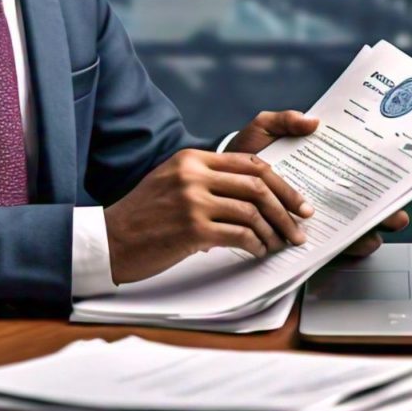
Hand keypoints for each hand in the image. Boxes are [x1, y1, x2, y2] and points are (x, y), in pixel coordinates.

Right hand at [104, 149, 313, 284]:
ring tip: (281, 243)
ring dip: (274, 231)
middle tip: (300, 225)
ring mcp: (193, 201)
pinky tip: (258, 251)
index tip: (296, 200)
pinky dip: (256, 245)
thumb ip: (205, 178)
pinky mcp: (193, 229)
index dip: (280, 182)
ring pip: (252, 211)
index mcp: (192, 159)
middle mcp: (194, 174)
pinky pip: (240, 235)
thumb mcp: (171, 181)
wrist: (111, 239)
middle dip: (286, 206)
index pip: (249, 163)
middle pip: (257, 185)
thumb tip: (249, 192)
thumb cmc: (143, 215)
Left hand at [225, 110, 410, 259]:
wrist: (218, 179)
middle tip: (395, 216)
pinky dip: (333, 250)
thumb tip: (311, 121)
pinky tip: (337, 247)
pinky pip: (322, 250)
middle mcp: (324, 196)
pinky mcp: (298, 237)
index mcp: (323, 168)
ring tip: (368, 235)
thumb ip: (284, 121)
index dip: (382, 179)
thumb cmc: (246, 152)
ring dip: (364, 236)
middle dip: (385, 214)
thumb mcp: (264, 129)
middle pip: (365, 209)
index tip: (394, 181)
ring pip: (351, 234)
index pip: (360, 175)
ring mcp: (314, 219)